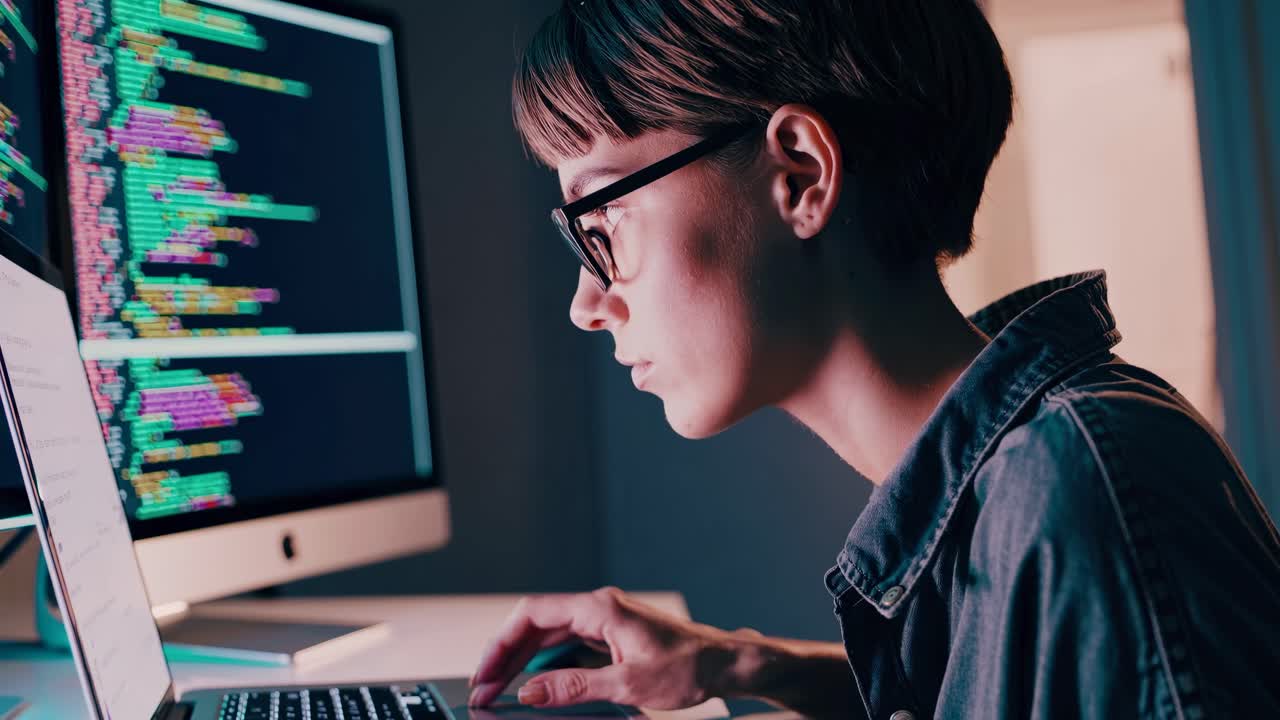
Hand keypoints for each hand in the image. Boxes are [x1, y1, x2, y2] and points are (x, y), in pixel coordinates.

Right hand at [467, 587, 741, 709]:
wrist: (725, 663)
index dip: (501, 643)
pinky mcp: (612, 635)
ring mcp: (605, 620)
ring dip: (524, 662)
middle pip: (536, 626)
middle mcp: (599, 608)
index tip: (485, 671)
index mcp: (599, 609)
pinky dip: (548, 664)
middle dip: (506, 656)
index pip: (532, 615)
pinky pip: (568, 645)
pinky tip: (537, 685)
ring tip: (502, 689)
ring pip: (550, 636)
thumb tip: (531, 691)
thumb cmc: (687, 668)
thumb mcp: (626, 685)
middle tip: (484, 689)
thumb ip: (574, 687)